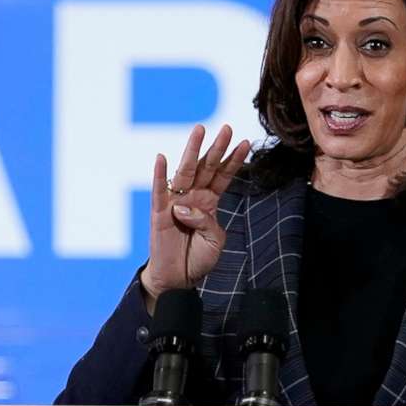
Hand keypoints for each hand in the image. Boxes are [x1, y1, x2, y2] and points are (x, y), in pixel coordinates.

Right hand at [142, 123, 253, 304]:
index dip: (234, 160)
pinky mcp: (159, 213)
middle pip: (207, 167)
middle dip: (217, 147)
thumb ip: (207, 221)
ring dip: (192, 150)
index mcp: (209, 202)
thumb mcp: (215, 240)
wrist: (178, 278)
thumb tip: (185, 207)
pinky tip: (162, 158)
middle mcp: (193, 197)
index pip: (223, 176)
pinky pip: (159, 192)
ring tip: (199, 130)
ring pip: (185, 172)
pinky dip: (159, 175)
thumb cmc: (198, 258)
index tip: (245, 142)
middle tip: (227, 128)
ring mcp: (175, 202)